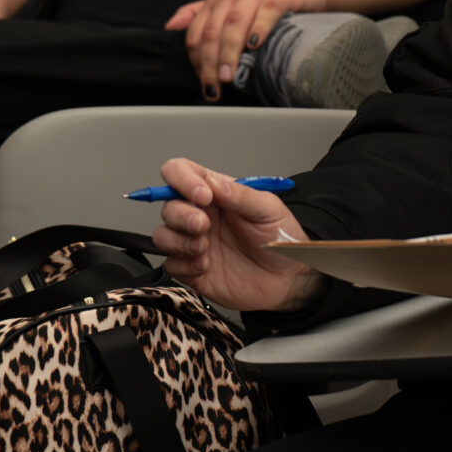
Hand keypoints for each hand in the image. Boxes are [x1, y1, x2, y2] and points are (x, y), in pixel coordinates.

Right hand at [153, 157, 323, 311]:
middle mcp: (202, 215)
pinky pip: (171, 264)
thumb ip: (239, 195)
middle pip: (168, 205)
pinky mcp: (192, 269)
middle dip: (181, 215)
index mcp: (218, 193)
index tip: (201, 195)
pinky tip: (206, 265)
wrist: (289, 278)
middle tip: (204, 225)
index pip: (182, 173)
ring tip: (205, 248)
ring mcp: (195, 242)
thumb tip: (211, 182)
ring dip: (179, 241)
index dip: (182, 179)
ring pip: (162, 234)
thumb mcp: (268, 209)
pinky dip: (185, 265)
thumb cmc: (281, 237)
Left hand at [165, 0, 328, 100]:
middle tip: (214, 87)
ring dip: (229, 52)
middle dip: (209, 62)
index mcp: (217, 0)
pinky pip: (266, 11)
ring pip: (233, 24)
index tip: (204, 83)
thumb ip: (199, 14)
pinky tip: (255, 46)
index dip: (196, 60)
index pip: (196, 33)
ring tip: (229, 76)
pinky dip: (258, 28)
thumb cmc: (267, 0)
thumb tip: (169, 28)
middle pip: (211, 32)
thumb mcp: (230, 6)